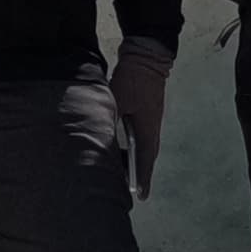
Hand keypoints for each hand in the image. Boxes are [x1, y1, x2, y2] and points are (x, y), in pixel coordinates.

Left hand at [110, 38, 173, 193]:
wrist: (147, 56)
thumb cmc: (132, 78)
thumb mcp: (115, 100)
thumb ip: (107, 119)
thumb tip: (98, 136)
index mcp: (147, 127)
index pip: (145, 158)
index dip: (142, 178)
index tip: (141, 195)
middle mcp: (152, 127)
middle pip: (147, 156)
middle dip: (142, 174)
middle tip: (136, 191)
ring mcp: (152, 120)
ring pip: (145, 147)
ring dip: (138, 161)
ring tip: (128, 176)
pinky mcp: (148, 113)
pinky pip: (142, 137)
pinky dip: (135, 149)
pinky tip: (124, 152)